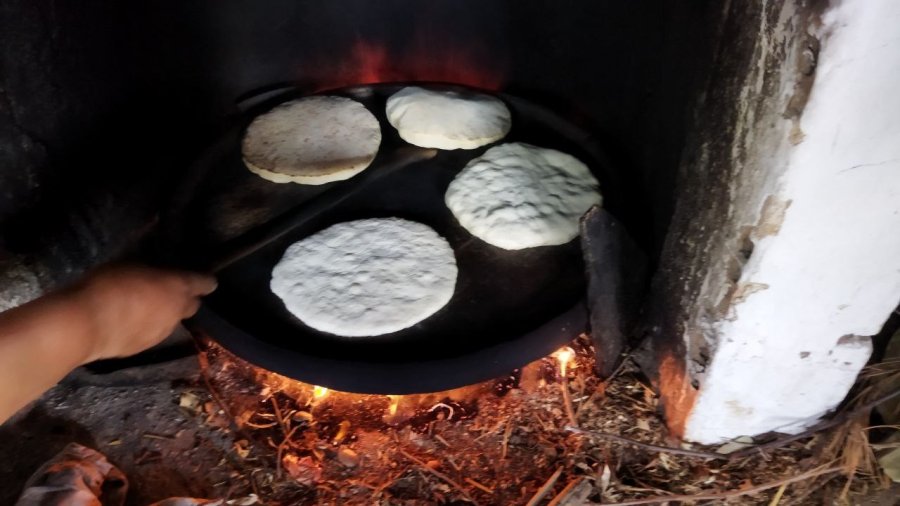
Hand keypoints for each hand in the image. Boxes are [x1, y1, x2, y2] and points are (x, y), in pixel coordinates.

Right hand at [72, 265, 216, 361]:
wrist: (86, 325)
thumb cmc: (108, 285)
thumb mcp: (132, 265)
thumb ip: (152, 272)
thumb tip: (158, 274)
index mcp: (178, 287)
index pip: (205, 283)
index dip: (204, 280)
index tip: (201, 278)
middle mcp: (178, 311)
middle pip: (193, 305)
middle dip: (185, 299)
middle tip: (167, 291)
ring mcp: (164, 333)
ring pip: (173, 321)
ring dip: (165, 314)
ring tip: (143, 307)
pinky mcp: (147, 348)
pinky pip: (154, 333)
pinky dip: (148, 327)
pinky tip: (130, 323)